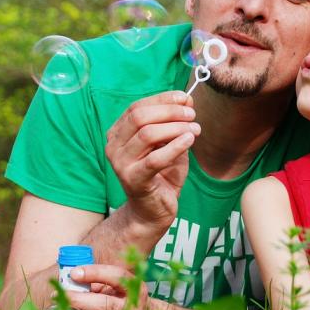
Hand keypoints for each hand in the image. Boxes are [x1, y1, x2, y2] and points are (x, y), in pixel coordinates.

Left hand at [66, 264, 148, 309]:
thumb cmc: (125, 298)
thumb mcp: (117, 286)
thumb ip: (98, 283)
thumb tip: (71, 281)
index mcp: (135, 288)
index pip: (117, 276)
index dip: (95, 273)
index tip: (73, 273)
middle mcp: (133, 309)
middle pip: (106, 305)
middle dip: (80, 300)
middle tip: (60, 295)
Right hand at [105, 91, 199, 236]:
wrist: (152, 210)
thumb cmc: (161, 174)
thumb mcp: (168, 143)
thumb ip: (174, 122)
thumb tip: (187, 99)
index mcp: (118, 133)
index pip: (137, 107)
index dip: (162, 99)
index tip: (185, 98)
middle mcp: (114, 146)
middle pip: (140, 117)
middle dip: (169, 112)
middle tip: (192, 115)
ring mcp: (120, 164)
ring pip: (147, 135)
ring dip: (175, 128)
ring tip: (195, 130)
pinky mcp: (133, 179)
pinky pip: (155, 159)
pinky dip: (175, 146)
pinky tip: (190, 140)